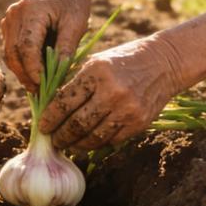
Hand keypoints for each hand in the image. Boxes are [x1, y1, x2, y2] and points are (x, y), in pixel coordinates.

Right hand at [1, 0, 90, 92]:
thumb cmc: (73, 4)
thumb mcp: (76, 24)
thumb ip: (66, 47)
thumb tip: (58, 74)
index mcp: (31, 9)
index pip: (26, 46)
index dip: (33, 68)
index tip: (45, 84)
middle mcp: (14, 14)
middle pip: (13, 52)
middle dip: (26, 75)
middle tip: (41, 92)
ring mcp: (8, 20)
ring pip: (9, 54)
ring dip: (22, 72)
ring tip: (38, 87)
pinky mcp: (8, 27)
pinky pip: (11, 50)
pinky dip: (21, 65)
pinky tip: (35, 75)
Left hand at [39, 35, 180, 152]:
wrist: (164, 63)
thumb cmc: (123, 60)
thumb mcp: (97, 61)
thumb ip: (76, 82)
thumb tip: (50, 106)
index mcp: (96, 72)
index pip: (65, 101)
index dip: (50, 117)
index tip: (42, 125)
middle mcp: (111, 92)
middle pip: (77, 124)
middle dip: (60, 136)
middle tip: (53, 140)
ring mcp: (127, 109)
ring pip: (93, 137)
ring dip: (77, 145)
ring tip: (69, 145)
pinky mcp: (139, 123)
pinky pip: (112, 140)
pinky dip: (98, 144)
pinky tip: (89, 143)